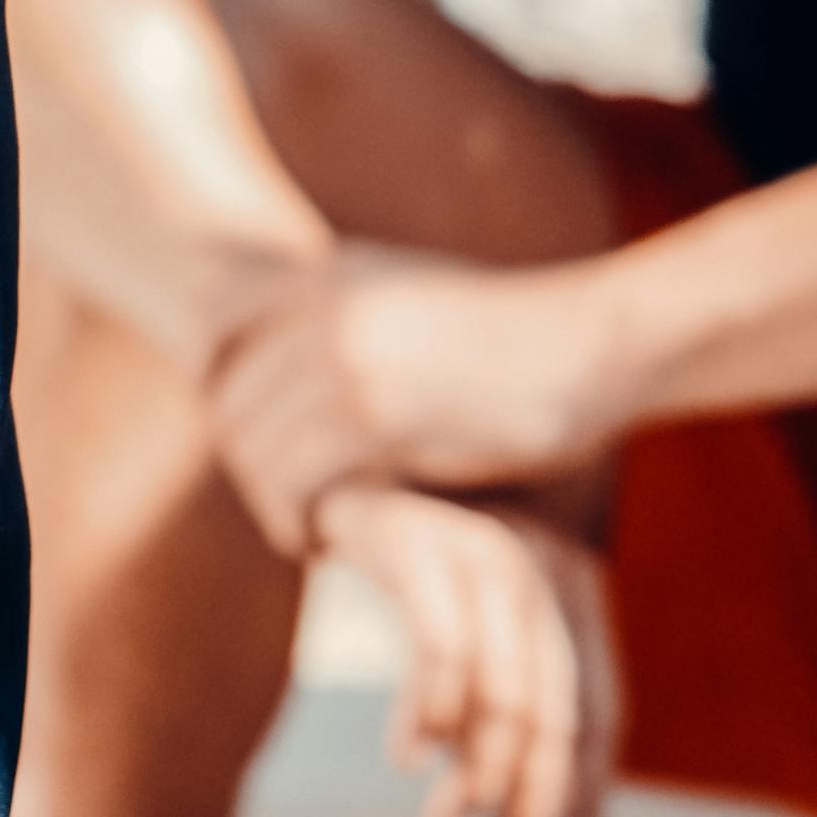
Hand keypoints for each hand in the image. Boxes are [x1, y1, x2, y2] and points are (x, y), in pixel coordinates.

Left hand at [205, 243, 613, 556]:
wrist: (591, 344)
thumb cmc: (513, 340)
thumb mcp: (418, 300)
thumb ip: (351, 318)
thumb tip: (279, 357)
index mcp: (331, 276)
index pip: (224, 356)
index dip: (232, 421)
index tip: (264, 465)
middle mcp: (326, 307)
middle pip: (231, 408)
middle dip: (251, 470)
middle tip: (292, 512)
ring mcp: (349, 356)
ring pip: (255, 452)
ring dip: (273, 505)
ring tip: (310, 532)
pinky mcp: (379, 413)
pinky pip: (297, 483)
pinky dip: (301, 523)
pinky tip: (331, 541)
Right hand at [314, 485, 620, 816]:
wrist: (337, 487)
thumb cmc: (411, 582)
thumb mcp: (467, 645)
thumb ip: (498, 719)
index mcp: (558, 595)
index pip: (593, 711)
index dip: (583, 792)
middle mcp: (532, 573)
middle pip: (550, 713)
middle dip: (527, 800)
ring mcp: (478, 553)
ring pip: (501, 693)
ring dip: (476, 778)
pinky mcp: (420, 547)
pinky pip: (441, 650)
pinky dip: (429, 715)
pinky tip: (408, 756)